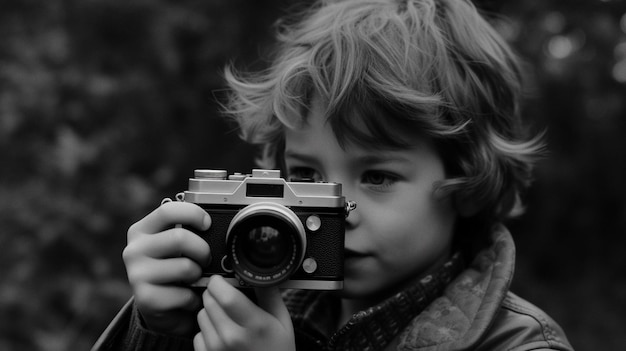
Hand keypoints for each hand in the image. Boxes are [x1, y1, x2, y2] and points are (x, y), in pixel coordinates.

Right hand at [123, 201, 211, 336]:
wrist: (158, 307)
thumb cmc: (172, 268)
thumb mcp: (174, 245)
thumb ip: (186, 230)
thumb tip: (215, 222)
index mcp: (142, 230)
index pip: (168, 211)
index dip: (193, 214)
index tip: (207, 224)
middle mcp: (134, 250)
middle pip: (180, 238)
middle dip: (202, 250)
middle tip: (206, 259)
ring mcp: (137, 275)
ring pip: (185, 267)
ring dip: (199, 275)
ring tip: (195, 279)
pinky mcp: (145, 299)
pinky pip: (184, 294)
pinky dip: (193, 298)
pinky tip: (188, 298)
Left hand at [193, 275, 294, 350]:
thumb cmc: (277, 349)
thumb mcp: (282, 320)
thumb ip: (270, 294)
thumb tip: (259, 271)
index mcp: (254, 325)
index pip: (226, 296)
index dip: (219, 282)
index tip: (222, 280)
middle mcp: (232, 338)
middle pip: (209, 302)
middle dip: (215, 294)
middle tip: (226, 298)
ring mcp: (217, 349)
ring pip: (201, 315)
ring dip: (210, 311)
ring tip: (226, 318)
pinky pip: (197, 334)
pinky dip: (206, 331)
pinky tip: (221, 334)